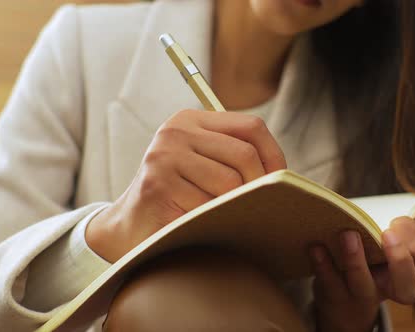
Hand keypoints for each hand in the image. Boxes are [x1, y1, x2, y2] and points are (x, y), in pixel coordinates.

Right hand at [86, 109, 286, 261]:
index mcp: (192, 120)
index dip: (274, 154)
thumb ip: (235, 157)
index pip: (251, 126)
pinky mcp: (158, 186)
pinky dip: (211, 220)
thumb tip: (284, 173)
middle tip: (258, 205)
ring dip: (232, 206)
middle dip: (258, 185)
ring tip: (221, 214)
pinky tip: (198, 223)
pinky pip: (207, 206)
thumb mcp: (204, 164)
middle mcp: (176, 132)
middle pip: (244, 155)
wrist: (130, 225)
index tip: (281, 179)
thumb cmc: (178, 196)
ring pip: (229, 184)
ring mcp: (164, 157)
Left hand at [309, 190, 414, 331]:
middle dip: (399, 258)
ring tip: (347, 234)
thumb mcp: (400, 243)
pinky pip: (329, 283)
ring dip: (357, 260)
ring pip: (364, 285)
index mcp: (407, 273)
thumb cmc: (376, 262)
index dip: (410, 237)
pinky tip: (316, 246)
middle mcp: (387, 287)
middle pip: (407, 285)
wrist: (343, 300)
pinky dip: (322, 264)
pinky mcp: (332, 295)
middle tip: (386, 232)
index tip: (396, 221)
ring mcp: (359, 294)